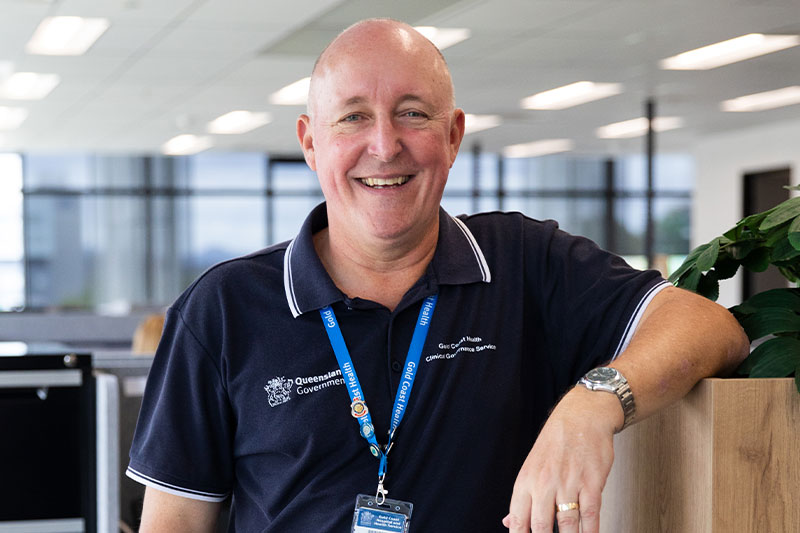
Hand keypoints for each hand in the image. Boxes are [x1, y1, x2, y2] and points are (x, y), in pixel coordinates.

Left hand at [502, 387, 620, 532]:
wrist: (582, 415)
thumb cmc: (556, 441)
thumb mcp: (531, 466)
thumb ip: (522, 498)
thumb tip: (508, 523)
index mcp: (526, 480)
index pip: (517, 520)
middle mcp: (545, 483)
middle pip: (540, 527)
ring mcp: (568, 483)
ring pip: (567, 525)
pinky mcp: (591, 482)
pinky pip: (590, 515)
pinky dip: (591, 532)